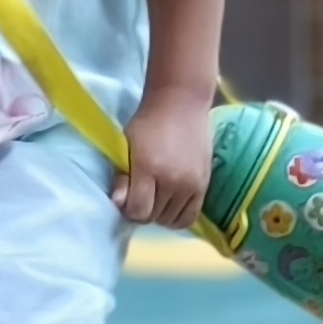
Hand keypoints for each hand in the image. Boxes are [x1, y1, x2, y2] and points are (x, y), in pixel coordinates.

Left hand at [114, 84, 214, 230]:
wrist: (181, 104)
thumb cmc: (148, 123)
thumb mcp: (127, 145)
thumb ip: (121, 176)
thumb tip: (118, 203)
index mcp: (149, 167)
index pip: (138, 210)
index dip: (128, 209)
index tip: (126, 199)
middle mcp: (172, 179)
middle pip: (153, 216)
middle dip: (142, 211)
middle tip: (139, 196)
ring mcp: (191, 184)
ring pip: (170, 219)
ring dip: (159, 214)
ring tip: (155, 199)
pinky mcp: (204, 185)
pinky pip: (190, 217)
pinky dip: (177, 218)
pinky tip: (170, 207)